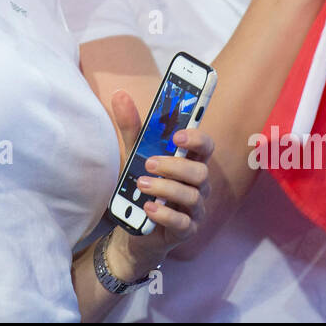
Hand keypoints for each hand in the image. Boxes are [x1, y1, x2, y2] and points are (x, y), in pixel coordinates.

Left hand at [105, 89, 212, 278]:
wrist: (133, 227)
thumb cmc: (142, 185)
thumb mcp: (135, 154)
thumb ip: (132, 127)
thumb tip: (120, 95)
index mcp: (189, 162)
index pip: (205, 146)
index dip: (196, 139)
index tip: (177, 136)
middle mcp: (197, 184)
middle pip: (201, 171)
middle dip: (174, 166)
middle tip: (148, 163)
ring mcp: (194, 208)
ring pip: (192, 196)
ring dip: (165, 188)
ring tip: (141, 185)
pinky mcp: (186, 230)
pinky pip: (183, 223)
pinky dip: (165, 214)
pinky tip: (148, 208)